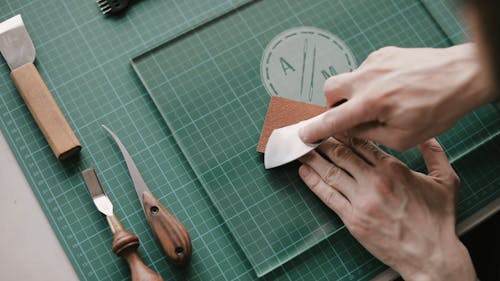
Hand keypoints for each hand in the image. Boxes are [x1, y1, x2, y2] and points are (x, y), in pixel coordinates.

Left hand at [299, 137, 475, 280]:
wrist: (431, 255)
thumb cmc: (438, 221)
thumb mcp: (446, 181)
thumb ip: (435, 154)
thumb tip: (427, 137)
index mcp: (394, 169)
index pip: (361, 144)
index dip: (343, 133)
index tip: (331, 126)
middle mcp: (374, 181)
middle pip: (342, 154)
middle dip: (324, 142)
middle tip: (310, 134)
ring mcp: (361, 200)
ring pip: (331, 172)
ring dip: (313, 158)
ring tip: (301, 149)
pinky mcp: (352, 219)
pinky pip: (328, 196)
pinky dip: (313, 182)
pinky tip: (304, 172)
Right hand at [300, 43, 495, 150]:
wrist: (463, 76)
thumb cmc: (438, 109)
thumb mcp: (402, 137)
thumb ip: (367, 135)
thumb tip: (347, 131)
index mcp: (371, 103)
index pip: (331, 120)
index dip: (314, 130)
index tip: (304, 135)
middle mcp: (367, 79)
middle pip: (329, 90)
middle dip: (332, 104)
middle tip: (350, 115)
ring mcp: (375, 63)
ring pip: (348, 79)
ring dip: (354, 93)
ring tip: (381, 102)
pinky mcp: (384, 54)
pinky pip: (366, 69)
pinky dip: (371, 82)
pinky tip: (391, 89)